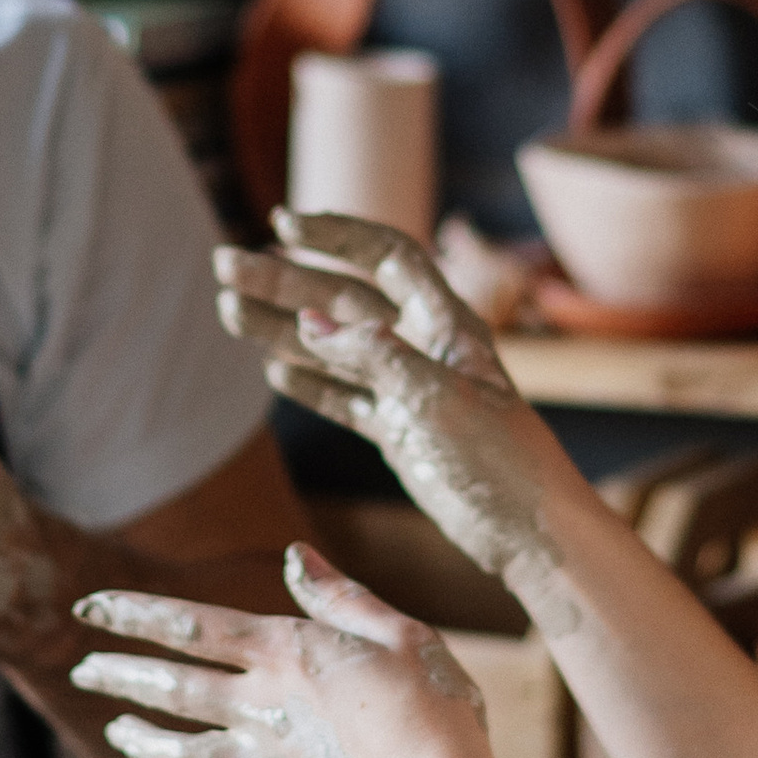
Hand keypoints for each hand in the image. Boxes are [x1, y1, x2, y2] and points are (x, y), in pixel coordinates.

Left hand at [70, 544, 492, 757]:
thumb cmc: (433, 708)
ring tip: (115, 733)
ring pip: (185, 753)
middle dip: (121, 676)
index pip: (191, 625)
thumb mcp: (399, 632)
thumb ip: (341, 597)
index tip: (86, 609)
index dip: (134, 615)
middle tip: (81, 671)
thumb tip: (296, 554)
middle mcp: (266, 706)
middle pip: (174, 688)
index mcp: (287, 654)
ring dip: (144, 742)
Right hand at [214, 217, 581, 610]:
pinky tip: (275, 373)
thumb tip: (307, 325)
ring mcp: (410, 391)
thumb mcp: (437, 400)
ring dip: (282, 329)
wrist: (531, 533)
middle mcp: (426, 348)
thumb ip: (374, 358)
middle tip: (226, 267)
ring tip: (229, 311)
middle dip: (285, 281)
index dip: (337, 235)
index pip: (386, 256)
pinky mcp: (402, 433)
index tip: (282, 224)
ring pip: (335, 349)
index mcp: (447, 323)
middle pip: (344, 300)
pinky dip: (312, 385)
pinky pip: (347, 399)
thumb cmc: (500, 460)